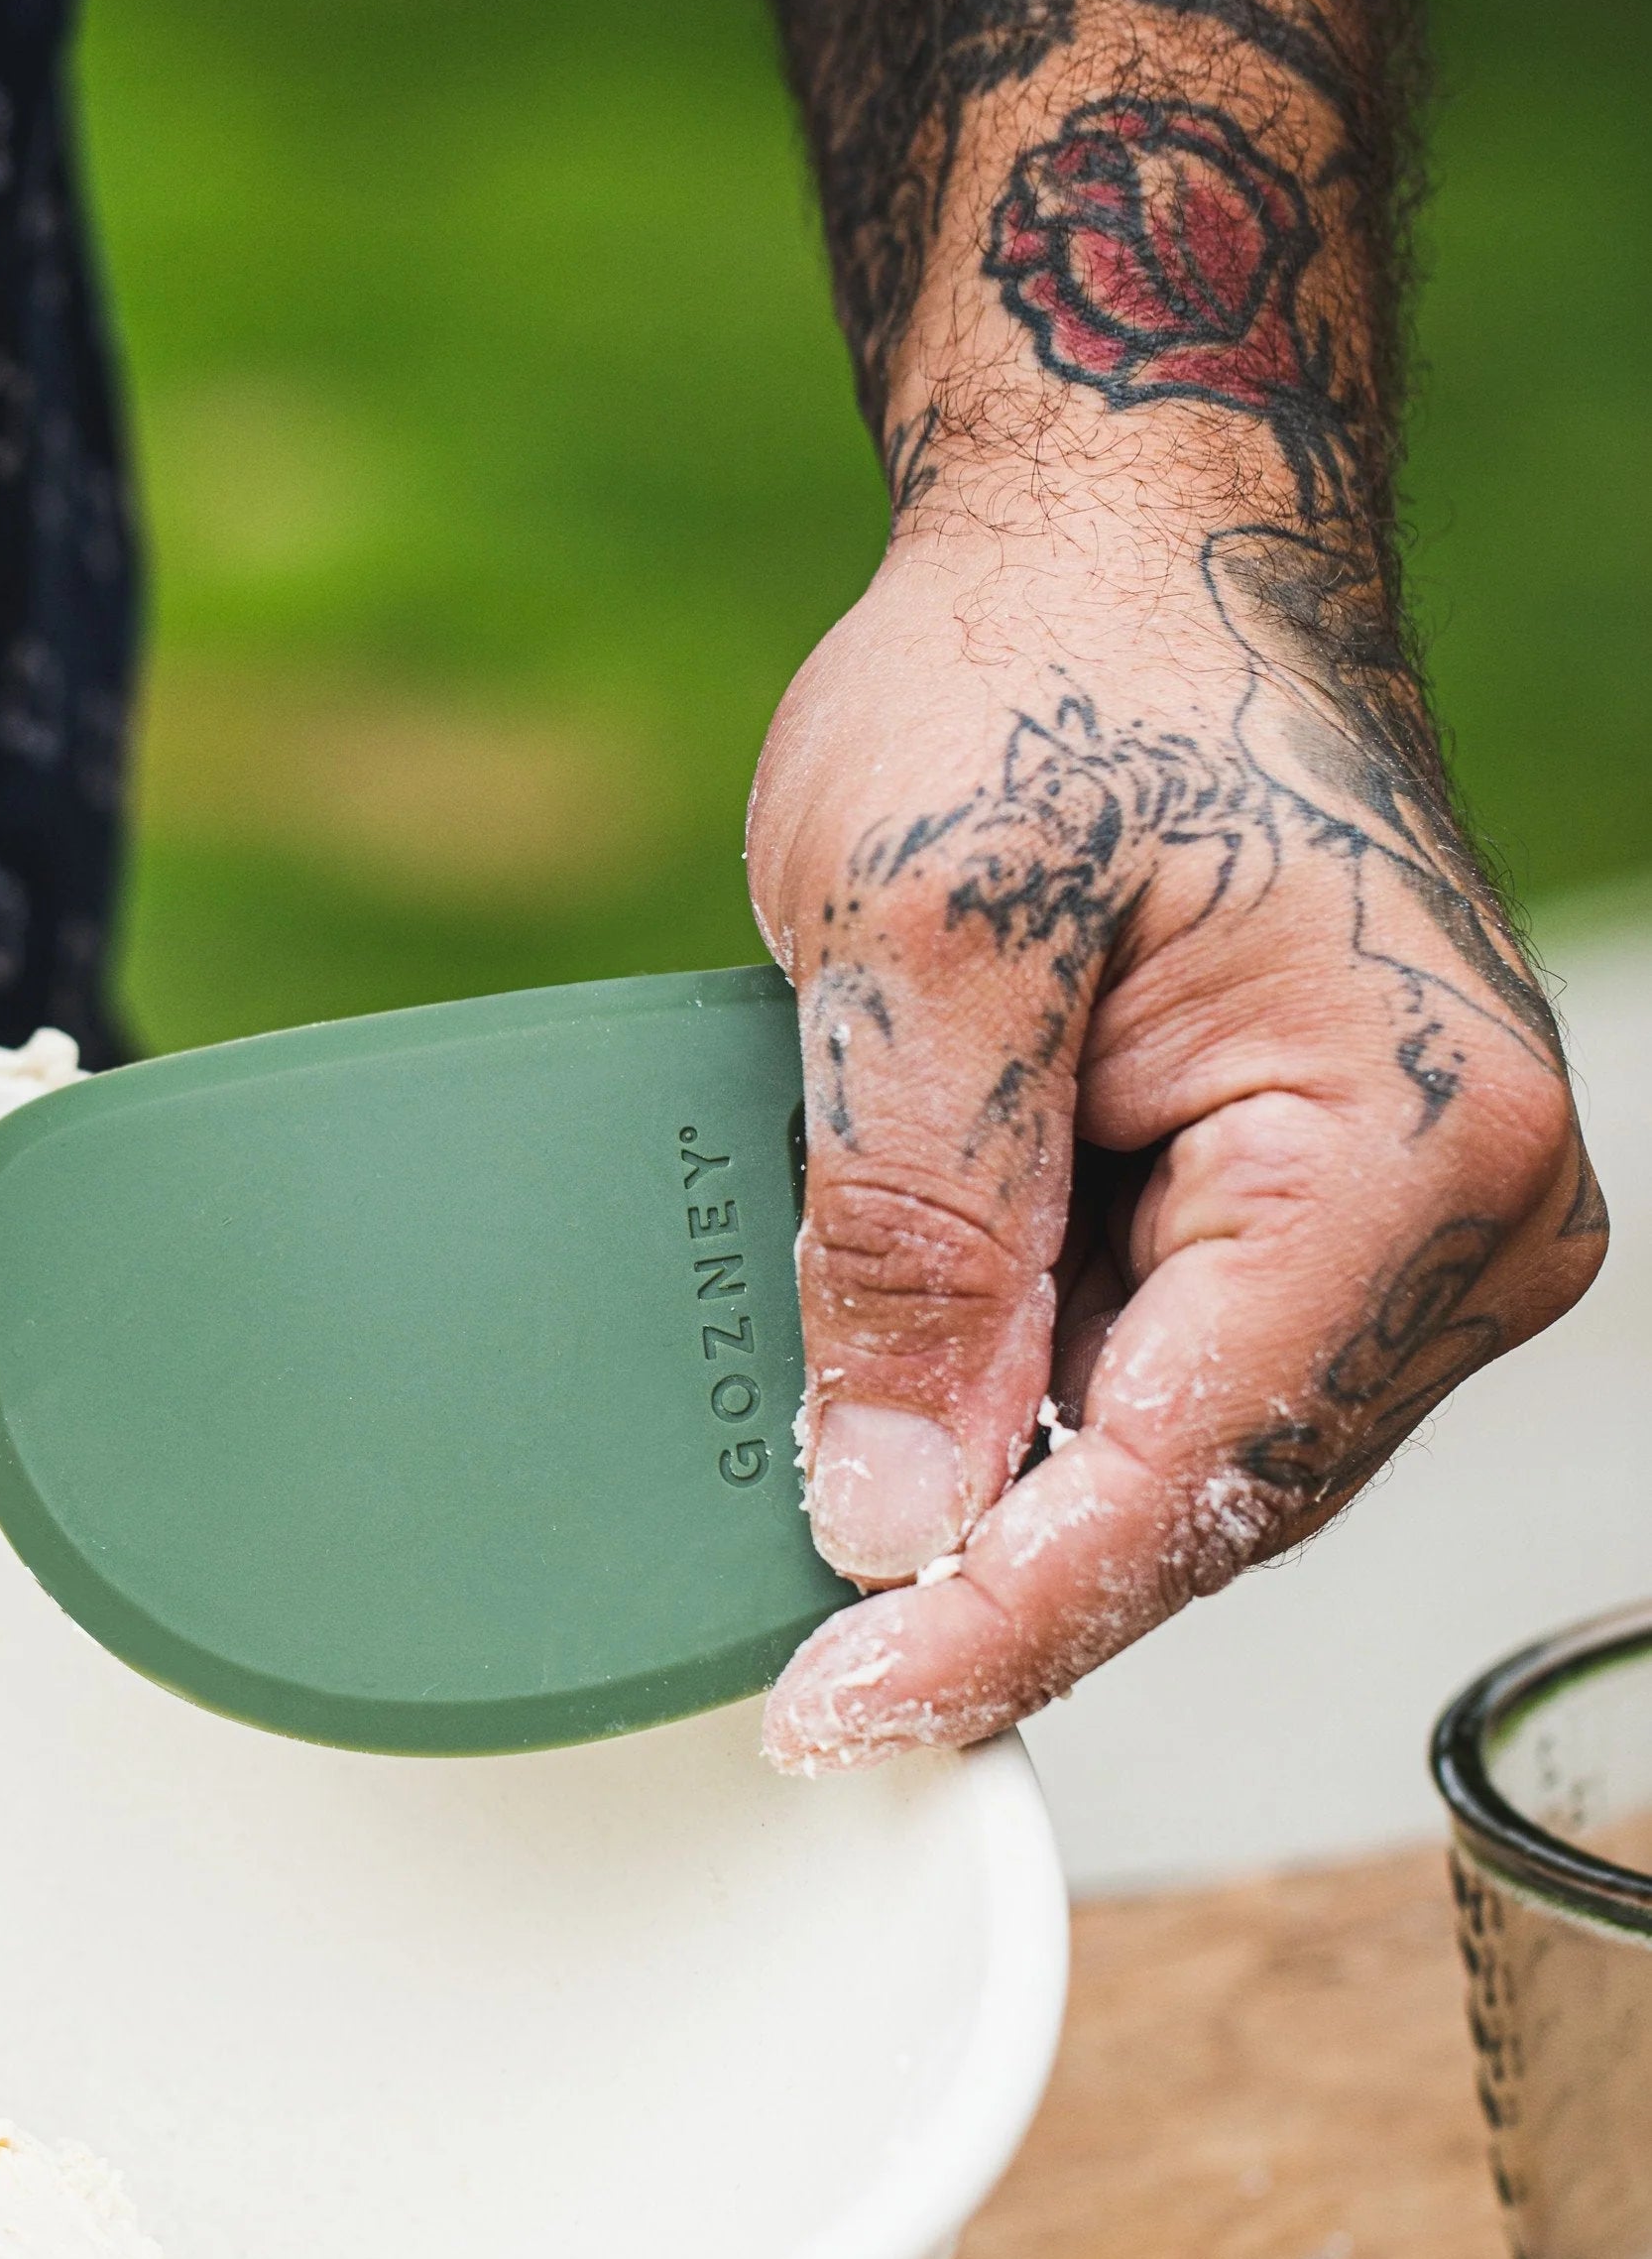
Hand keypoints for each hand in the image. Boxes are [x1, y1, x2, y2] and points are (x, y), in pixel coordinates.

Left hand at [749, 509, 1602, 1771]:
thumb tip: (891, 1510)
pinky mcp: (1331, 1216)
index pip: (1182, 1480)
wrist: (1139, 539)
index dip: (991, 1626)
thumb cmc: (1048, 675)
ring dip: (1011, 1493)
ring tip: (832, 1492)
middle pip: (1200, 1501)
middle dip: (996, 1579)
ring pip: (1184, 1461)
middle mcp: (1462, 1217)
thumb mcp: (925, 934)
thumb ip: (914, 1236)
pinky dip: (1039, 1410)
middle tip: (797, 1669)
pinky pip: (1175, 1379)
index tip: (830, 1719)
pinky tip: (916, 1402)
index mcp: (1403, 1150)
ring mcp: (1412, 1226)